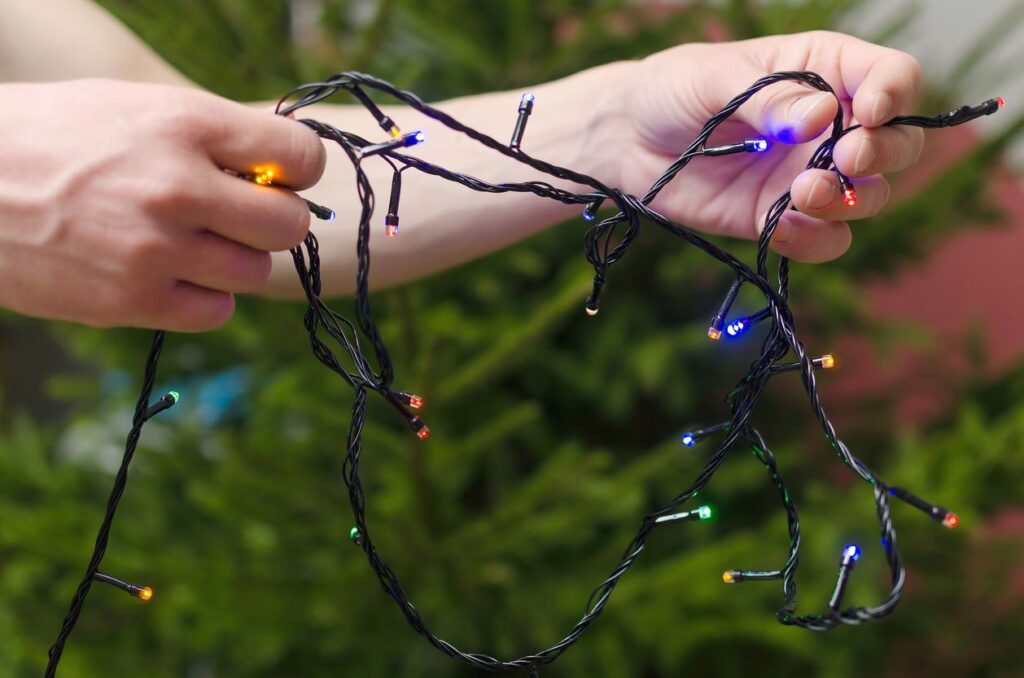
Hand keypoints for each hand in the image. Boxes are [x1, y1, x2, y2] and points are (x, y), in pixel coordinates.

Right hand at [0, 79, 324, 329]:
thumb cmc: (55, 138)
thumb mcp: (136, 107)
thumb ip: (213, 136)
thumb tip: (286, 168)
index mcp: (184, 124)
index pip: (300, 154)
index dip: (299, 169)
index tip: (279, 176)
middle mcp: (177, 186)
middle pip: (290, 224)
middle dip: (274, 220)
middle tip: (239, 215)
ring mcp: (156, 249)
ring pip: (256, 272)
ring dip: (235, 260)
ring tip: (193, 242)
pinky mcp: (132, 301)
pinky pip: (216, 311)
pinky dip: (205, 297)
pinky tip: (172, 274)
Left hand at [606, 31, 922, 261]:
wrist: (626, 140)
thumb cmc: (671, 89)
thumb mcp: (715, 79)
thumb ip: (768, 98)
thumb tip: (822, 116)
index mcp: (823, 71)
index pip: (891, 76)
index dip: (894, 93)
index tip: (868, 111)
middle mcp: (828, 126)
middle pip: (897, 144)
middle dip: (883, 154)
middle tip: (845, 157)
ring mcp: (807, 175)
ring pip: (868, 197)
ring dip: (849, 201)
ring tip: (801, 192)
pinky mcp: (778, 216)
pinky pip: (823, 240)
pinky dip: (814, 241)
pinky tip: (780, 228)